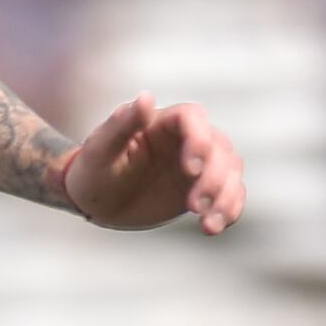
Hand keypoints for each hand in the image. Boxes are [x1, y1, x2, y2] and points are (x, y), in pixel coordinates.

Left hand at [56, 95, 247, 235]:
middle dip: (214, 178)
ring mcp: (199, 164)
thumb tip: (146, 97)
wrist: (98, 201)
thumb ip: (122, 123)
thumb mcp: (101, 149)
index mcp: (163, 122)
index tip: (190, 169)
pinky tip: (212, 228)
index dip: (199, 141)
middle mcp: (187, 138)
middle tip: (194, 206)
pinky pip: (230, 194)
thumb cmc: (94, 169)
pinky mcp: (204, 188)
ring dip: (226, 197)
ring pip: (230, 171)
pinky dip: (229, 210)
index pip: (194, 119)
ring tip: (207, 224)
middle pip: (219, 148)